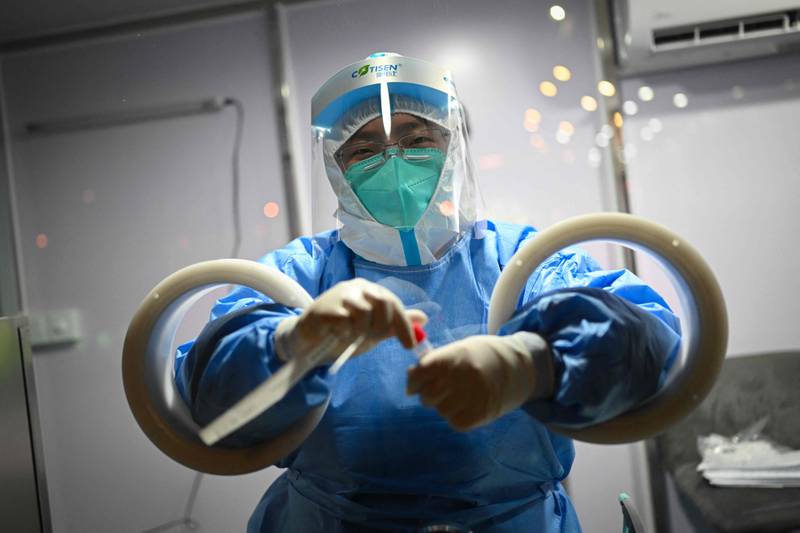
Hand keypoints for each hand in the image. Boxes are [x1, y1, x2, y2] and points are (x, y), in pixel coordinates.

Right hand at [275, 278, 426, 363]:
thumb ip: (395, 325)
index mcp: (369, 290)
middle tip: (373, 339)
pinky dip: (346, 333)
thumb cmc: (343, 333)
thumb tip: (424, 319)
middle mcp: (356, 288)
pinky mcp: (324, 308)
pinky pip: (344, 321)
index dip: (404, 325)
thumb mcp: (373, 330)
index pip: (393, 302)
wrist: (309, 340)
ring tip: (353, 337)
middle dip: (383, 326)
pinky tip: (340, 335)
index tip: (409, 345)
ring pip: (364, 312)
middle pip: (382, 302)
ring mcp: (339, 295)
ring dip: (362, 331)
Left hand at [406, 332, 553, 430]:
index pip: (420, 373)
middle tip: (440, 390)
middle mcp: (461, 377)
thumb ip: (435, 362)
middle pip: (427, 396)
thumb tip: (411, 377)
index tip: (415, 383)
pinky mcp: (481, 414)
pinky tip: (467, 405)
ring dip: (444, 405)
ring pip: (440, 410)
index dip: (414, 380)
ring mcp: (472, 397)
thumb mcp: (459, 349)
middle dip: (428, 394)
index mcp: (454, 357)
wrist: (519, 367)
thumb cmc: (483, 356)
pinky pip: (455, 422)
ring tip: (460, 395)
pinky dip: (456, 416)